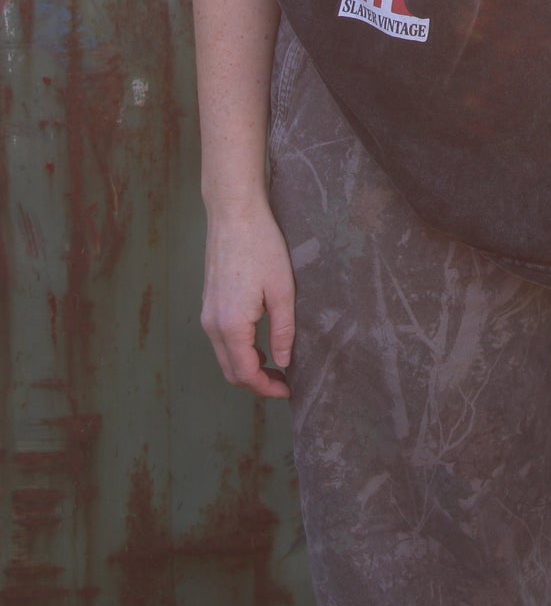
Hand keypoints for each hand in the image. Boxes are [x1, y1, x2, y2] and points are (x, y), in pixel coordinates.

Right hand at [201, 197, 295, 398]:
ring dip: (247, 368)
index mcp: (231, 325)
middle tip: (284, 383)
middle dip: (256, 383)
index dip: (267, 388)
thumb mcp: (282, 290)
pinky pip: (221, 340)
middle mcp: (212, 325)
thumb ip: (282, 331)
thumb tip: (282, 362)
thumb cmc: (261, 246)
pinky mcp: (208, 303)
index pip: (246, 373)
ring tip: (275, 365)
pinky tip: (259, 344)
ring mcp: (207, 314)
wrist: (234, 215)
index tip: (288, 390)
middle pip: (231, 371)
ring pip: (224, 357)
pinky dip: (238, 351)